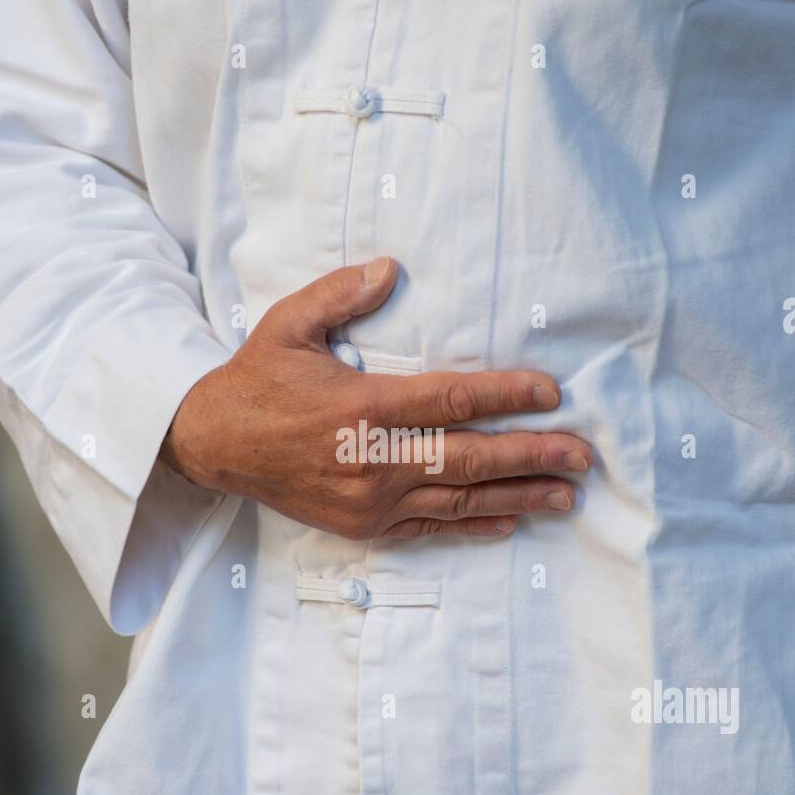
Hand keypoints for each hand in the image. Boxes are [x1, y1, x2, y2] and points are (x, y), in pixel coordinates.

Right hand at [160, 258, 591, 538]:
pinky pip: (430, 527)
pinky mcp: (364, 524)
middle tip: (582, 455)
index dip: (506, 395)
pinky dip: (473, 525)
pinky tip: (510, 521)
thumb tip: (391, 268)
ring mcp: (370, 498)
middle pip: (470, 457)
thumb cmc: (256, 380)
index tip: (552, 393)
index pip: (451, 400)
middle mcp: (373, 458)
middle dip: (532, 455)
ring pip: (459, 498)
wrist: (213, 446)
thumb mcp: (289, 324)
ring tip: (566, 495)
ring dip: (518, 496)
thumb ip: (341, 294)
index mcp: (363, 404)